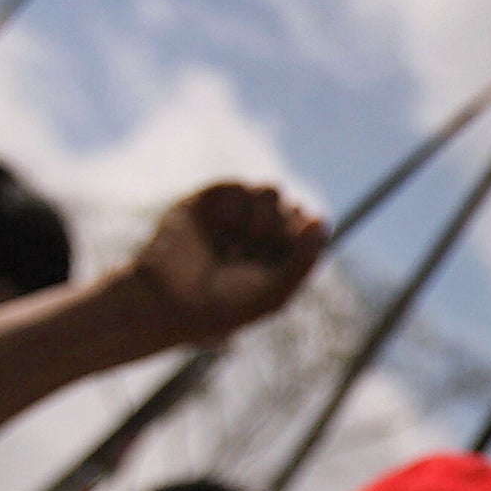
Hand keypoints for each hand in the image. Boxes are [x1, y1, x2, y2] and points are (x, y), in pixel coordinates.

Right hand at [127, 183, 324, 344]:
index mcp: (281, 252)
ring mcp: (235, 214)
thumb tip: (321, 217)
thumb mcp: (276, 290)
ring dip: (259, 222)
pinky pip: (238, 186)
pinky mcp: (209, 200)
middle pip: (292, 207)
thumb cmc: (224, 304)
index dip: (298, 244)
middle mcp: (261, 230)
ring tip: (231, 249)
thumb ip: (304, 257)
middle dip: (275, 234)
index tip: (275, 264)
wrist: (168, 302)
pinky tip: (219, 231)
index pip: (311, 228)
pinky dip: (234, 211)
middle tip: (246, 259)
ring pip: (272, 191)